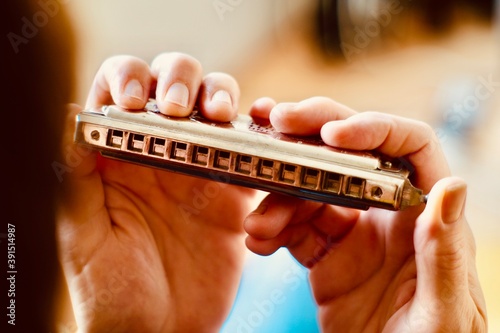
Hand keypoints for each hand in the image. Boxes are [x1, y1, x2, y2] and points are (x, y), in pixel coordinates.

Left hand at [57, 53, 255, 332]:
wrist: (159, 332)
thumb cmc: (111, 292)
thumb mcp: (83, 235)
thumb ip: (77, 177)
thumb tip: (69, 112)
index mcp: (118, 157)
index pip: (121, 91)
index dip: (129, 79)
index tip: (136, 103)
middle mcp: (161, 153)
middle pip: (175, 85)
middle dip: (181, 80)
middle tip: (178, 110)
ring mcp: (201, 171)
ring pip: (218, 109)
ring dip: (222, 99)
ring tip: (220, 119)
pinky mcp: (234, 196)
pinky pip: (255, 156)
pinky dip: (262, 143)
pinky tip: (259, 145)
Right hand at [245, 97, 486, 331]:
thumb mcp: (444, 309)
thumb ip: (444, 252)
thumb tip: (452, 186)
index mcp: (426, 217)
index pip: (408, 147)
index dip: (372, 128)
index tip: (331, 134)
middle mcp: (388, 214)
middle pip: (351, 154)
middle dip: (311, 134)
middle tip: (274, 123)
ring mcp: (354, 233)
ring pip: (310, 190)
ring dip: (279, 197)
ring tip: (258, 223)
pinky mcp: (326, 256)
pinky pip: (293, 229)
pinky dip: (271, 228)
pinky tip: (258, 240)